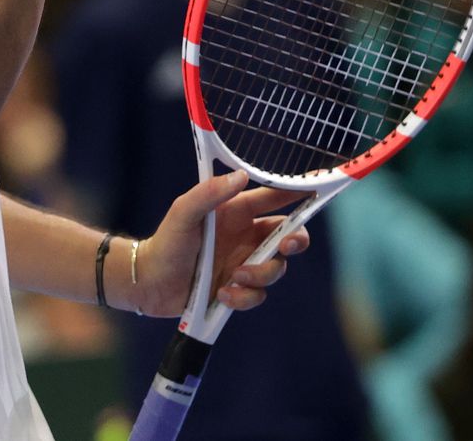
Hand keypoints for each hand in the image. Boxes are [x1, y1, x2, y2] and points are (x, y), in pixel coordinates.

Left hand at [133, 170, 308, 316]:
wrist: (149, 282)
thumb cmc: (166, 241)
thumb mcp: (184, 212)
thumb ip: (209, 193)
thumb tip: (241, 176)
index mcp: (237, 211)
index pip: (275, 197)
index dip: (300, 192)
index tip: (322, 186)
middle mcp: (246, 236)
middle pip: (289, 236)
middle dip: (295, 242)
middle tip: (285, 247)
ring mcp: (244, 263)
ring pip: (276, 269)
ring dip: (260, 275)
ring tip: (233, 278)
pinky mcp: (238, 288)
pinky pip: (257, 294)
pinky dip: (244, 297)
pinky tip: (223, 294)